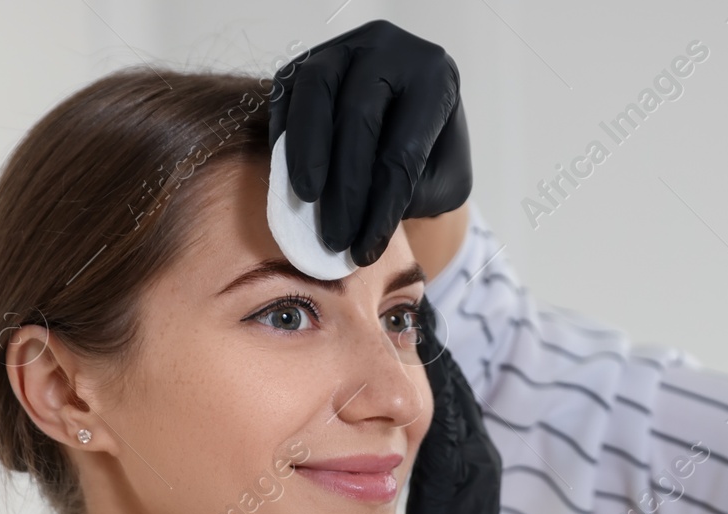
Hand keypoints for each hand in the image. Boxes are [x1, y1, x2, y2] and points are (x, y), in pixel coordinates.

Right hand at [268, 20, 472, 264]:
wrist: (410, 123)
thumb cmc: (431, 157)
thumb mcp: (441, 183)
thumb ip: (413, 197)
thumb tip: (365, 217)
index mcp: (435, 79)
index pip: (403, 150)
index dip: (382, 206)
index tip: (366, 251)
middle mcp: (390, 49)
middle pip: (358, 115)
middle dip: (344, 186)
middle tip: (334, 238)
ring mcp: (346, 48)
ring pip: (316, 91)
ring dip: (306, 152)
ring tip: (306, 200)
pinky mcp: (309, 59)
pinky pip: (288, 91)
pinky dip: (285, 134)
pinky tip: (289, 176)